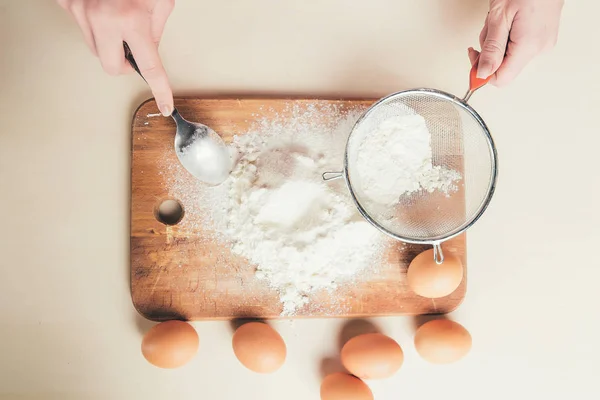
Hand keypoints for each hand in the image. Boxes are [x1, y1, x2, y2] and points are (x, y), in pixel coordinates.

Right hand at [57, 0, 174, 115]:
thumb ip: (156, 29)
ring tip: (116, 19)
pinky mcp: (68, 6)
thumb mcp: (160, 0)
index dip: (160, 89)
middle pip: (113, 68)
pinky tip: (101, 10)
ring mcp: (81, 13)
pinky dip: (94, 27)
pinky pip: (83, 30)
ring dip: (109, 44)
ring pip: (96, 51)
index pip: (149, 67)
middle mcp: (103, 20)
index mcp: (132, 20)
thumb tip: (149, 50)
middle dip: (124, 63)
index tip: (165, 104)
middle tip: (132, 47)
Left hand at [469, 0, 563, 85]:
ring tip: (501, 19)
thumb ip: (491, 48)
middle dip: (489, 50)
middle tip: (489, 28)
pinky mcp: (544, 38)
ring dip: (498, 41)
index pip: (501, 79)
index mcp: (528, 47)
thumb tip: (482, 73)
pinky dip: (508, 36)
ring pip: (509, 55)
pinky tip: (510, 21)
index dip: (482, 73)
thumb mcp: (499, 17)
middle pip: (503, 66)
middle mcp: (539, 49)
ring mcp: (544, 44)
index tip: (473, 58)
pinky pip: (519, 46)